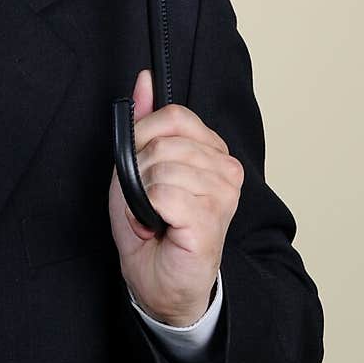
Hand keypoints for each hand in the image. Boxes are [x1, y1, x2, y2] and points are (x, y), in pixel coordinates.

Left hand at [108, 68, 243, 325]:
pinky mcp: (211, 218)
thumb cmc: (152, 227)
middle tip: (147, 201)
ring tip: (153, 216)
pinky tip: (159, 227)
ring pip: (161, 168)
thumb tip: (144, 79)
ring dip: (142, 195)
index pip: (173, 116)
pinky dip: (147, 211)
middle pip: (164, 142)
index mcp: (212, 150)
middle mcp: (226, 168)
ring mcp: (223, 194)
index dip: (143, 137)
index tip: (140, 166)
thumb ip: (143, 120)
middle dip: (139, 172)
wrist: (159, 283)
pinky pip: (163, 193)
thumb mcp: (137, 165)